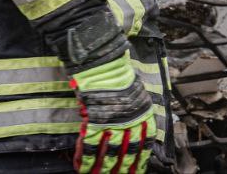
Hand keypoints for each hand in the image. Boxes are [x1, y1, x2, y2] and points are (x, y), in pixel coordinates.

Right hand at [70, 53, 156, 173]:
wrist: (103, 62)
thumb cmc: (117, 73)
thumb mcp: (135, 91)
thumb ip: (135, 110)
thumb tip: (132, 126)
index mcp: (142, 112)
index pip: (145, 142)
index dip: (140, 159)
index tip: (137, 170)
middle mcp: (130, 119)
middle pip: (127, 152)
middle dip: (122, 168)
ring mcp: (112, 121)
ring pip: (108, 153)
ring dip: (102, 168)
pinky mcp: (95, 120)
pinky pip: (90, 145)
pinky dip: (85, 158)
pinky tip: (81, 167)